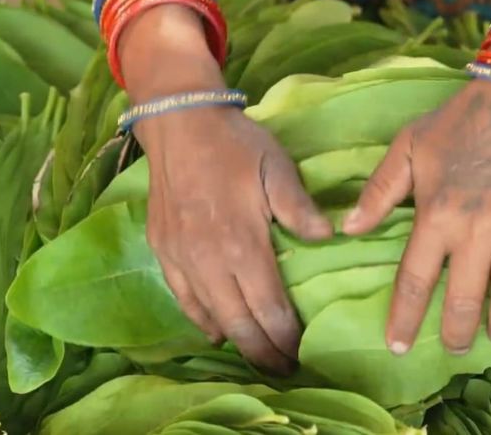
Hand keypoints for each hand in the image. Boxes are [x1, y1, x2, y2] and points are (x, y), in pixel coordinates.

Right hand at [137, 105, 332, 372]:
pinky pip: (183, 299)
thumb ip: (299, 208)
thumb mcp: (277, 167)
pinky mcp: (163, 250)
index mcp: (241, 243)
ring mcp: (181, 258)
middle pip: (239, 323)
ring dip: (236, 342)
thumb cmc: (235, 144)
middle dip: (264, 352)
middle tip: (285, 369)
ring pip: (210, 317)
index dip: (286, 336)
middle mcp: (208, 260)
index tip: (303, 353)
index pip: (268, 307)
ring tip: (260, 357)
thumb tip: (327, 238)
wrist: (179, 122)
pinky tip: (218, 332)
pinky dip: (202, 321)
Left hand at [344, 79, 490, 354]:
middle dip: (454, 334)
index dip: (404, 319)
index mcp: (438, 214)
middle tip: (453, 346)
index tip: (397, 346)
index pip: (415, 281)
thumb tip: (348, 230)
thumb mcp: (409, 146)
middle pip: (462, 302)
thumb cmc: (462, 119)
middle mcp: (477, 231)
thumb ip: (379, 190)